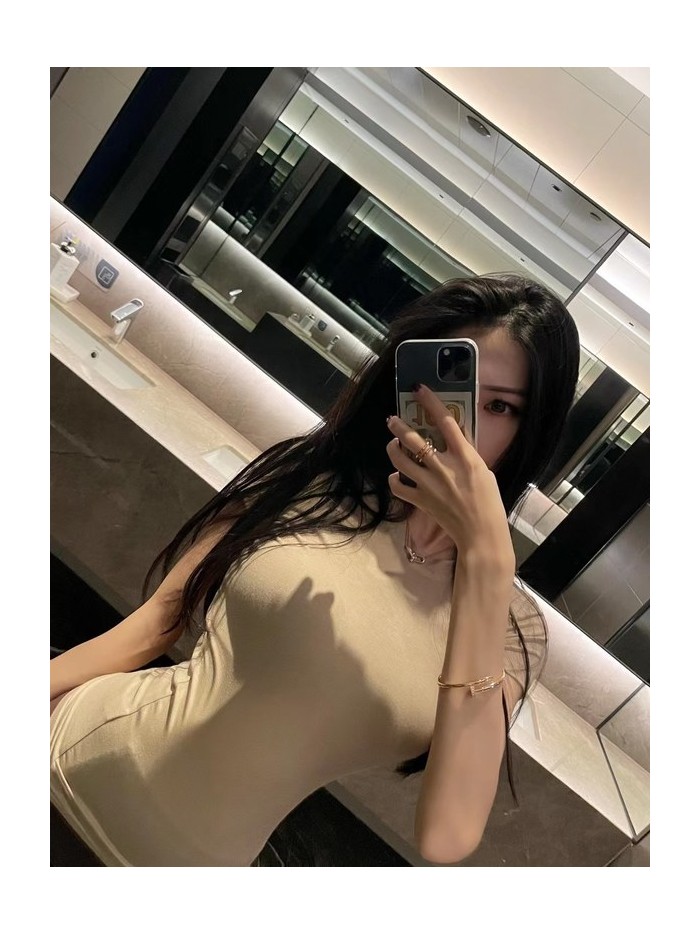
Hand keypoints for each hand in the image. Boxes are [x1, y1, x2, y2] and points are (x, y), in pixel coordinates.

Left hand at [386, 384, 514, 573]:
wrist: (481, 534)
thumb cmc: (489, 503)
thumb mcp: (483, 471)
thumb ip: (466, 455)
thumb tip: (451, 440)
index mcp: (466, 457)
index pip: (446, 422)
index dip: (430, 402)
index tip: (419, 390)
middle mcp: (445, 467)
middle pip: (414, 439)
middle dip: (399, 426)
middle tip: (392, 420)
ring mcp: (430, 484)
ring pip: (400, 459)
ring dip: (392, 448)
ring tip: (393, 444)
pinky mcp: (421, 500)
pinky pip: (398, 486)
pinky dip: (394, 479)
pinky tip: (397, 475)